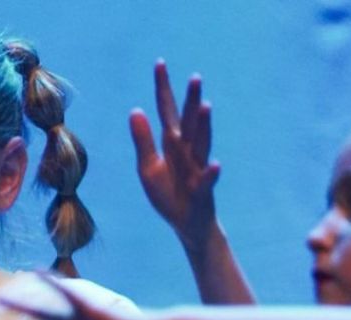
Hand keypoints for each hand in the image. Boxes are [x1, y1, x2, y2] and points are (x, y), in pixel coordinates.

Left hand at [130, 61, 218, 252]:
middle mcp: (187, 153)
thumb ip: (143, 141)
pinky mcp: (202, 192)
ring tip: (205, 107)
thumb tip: (134, 110)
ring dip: (203, 127)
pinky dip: (211, 174)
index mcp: (171, 145)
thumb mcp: (148, 169)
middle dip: (190, 102)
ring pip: (201, 146)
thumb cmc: (168, 194)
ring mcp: (197, 170)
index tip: (159, 63)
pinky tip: (216, 165)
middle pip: (188, 124)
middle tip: (194, 77)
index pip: (166, 112)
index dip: (162, 90)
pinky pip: (207, 182)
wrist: (188, 224)